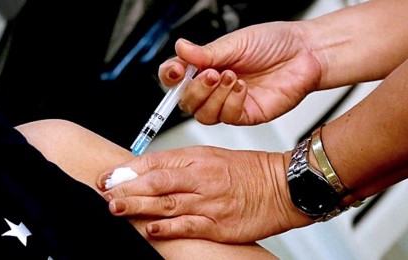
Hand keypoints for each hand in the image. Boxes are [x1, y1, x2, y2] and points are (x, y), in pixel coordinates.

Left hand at [97, 146, 311, 242]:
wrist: (282, 185)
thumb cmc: (248, 170)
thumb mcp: (212, 156)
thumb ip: (181, 165)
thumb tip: (150, 173)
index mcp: (197, 157)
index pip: (155, 162)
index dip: (128, 170)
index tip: (109, 176)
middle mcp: (200, 177)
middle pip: (155, 182)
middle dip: (125, 188)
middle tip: (103, 193)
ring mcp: (209, 201)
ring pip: (166, 204)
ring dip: (137, 206)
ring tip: (114, 208)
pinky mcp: (218, 224)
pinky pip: (187, 226)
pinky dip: (166, 228)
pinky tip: (149, 229)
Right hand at [158, 22, 320, 125]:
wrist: (305, 53)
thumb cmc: (275, 43)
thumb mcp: (236, 42)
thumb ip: (207, 52)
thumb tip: (180, 49)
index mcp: (207, 66)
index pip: (177, 77)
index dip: (170, 77)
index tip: (176, 70)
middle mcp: (215, 87)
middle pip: (186, 102)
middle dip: (193, 89)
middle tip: (210, 73)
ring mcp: (228, 103)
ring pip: (203, 114)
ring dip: (213, 96)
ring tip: (231, 76)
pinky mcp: (245, 114)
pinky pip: (227, 117)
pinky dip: (231, 102)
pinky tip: (243, 88)